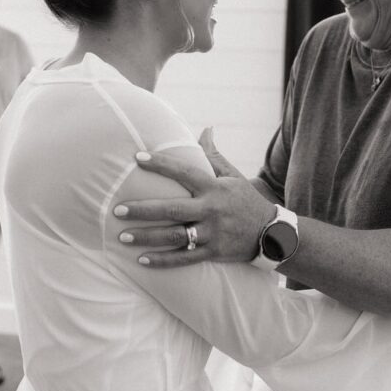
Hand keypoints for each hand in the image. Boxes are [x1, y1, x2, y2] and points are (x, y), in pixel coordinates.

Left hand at [114, 128, 275, 267]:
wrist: (271, 233)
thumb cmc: (245, 200)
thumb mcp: (233, 176)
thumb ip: (213, 155)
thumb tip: (206, 129)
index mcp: (214, 188)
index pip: (184, 172)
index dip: (161, 165)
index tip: (137, 159)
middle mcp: (211, 210)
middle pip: (172, 210)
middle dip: (143, 210)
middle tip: (118, 210)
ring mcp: (211, 233)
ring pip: (174, 236)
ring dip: (147, 237)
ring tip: (123, 236)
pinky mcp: (212, 253)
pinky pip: (184, 258)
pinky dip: (163, 261)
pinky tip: (141, 260)